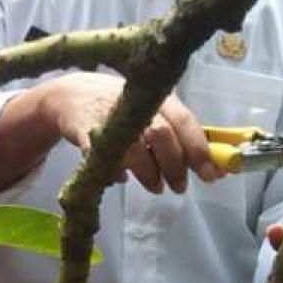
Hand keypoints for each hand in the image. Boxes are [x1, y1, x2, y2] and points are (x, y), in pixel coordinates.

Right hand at [44, 72, 222, 193]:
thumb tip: (214, 167)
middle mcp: (134, 102)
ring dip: (150, 174)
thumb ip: (178, 133)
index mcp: (156, 95)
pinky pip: (107, 159)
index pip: (184, 121)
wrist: (69, 95)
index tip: (212, 174)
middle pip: (162, 135)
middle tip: (180, 186)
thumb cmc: (120, 103)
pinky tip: (122, 177)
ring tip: (155, 185)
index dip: (199, 149)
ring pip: (137, 150)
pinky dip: (117, 173)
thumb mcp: (150, 108)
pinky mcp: (86, 132)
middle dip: (175, 166)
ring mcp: (109, 116)